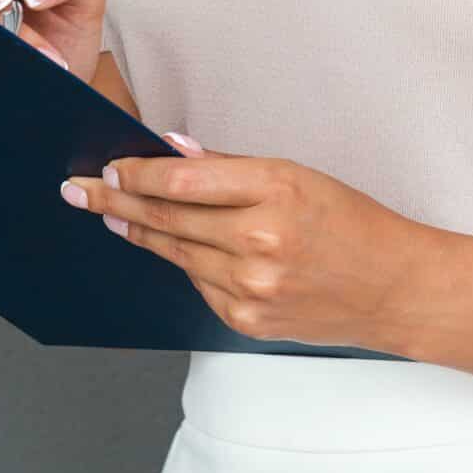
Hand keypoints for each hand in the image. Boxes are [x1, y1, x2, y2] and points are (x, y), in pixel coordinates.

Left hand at [60, 133, 431, 354]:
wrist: (393, 288)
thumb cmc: (351, 223)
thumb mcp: (297, 174)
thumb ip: (230, 168)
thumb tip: (172, 152)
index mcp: (275, 190)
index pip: (183, 181)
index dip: (137, 174)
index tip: (110, 166)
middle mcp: (260, 241)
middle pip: (168, 219)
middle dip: (117, 202)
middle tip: (80, 189)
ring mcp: (252, 287)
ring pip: (176, 253)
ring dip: (139, 233)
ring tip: (110, 215)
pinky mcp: (248, 319)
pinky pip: (199, 284)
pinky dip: (185, 263)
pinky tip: (172, 247)